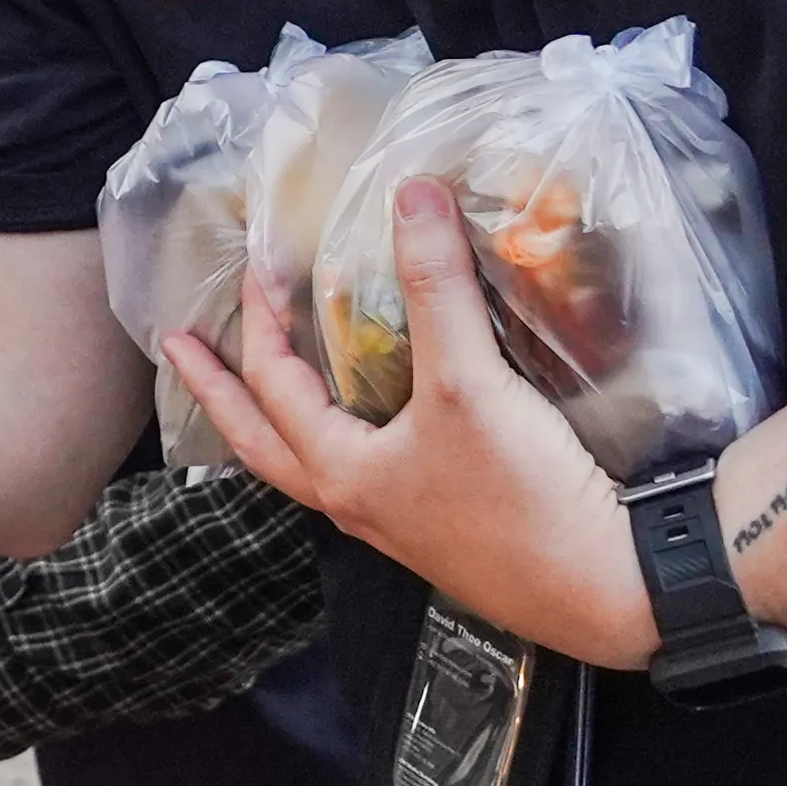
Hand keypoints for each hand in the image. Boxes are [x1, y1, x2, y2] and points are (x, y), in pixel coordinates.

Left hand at [169, 177, 653, 667]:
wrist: (608, 590)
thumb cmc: (522, 497)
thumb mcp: (469, 382)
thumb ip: (436, 287)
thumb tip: (411, 195)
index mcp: (341, 474)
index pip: (271, 385)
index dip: (258, 320)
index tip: (252, 267)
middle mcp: (357, 504)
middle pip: (261, 443)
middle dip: (216, 393)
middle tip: (178, 350)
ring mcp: (399, 522)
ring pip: (312, 461)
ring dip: (281, 415)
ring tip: (267, 377)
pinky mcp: (445, 527)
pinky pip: (370, 470)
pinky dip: (349, 431)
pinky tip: (376, 413)